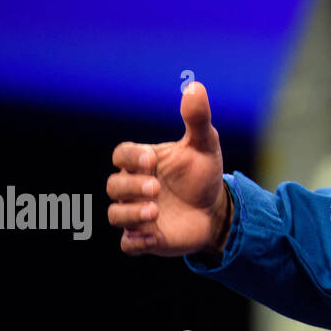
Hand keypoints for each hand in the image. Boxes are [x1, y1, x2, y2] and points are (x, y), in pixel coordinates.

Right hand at [107, 82, 230, 255]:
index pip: (121, 155)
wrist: (217, 209)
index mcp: (144, 161)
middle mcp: (135, 187)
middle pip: (113, 186)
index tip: (150, 160)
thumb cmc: (203, 172)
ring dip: (131, 215)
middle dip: (131, 187)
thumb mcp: (205, 144)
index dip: (130, 158)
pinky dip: (136, 241)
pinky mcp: (145, 239)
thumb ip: (197, 118)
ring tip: (155, 212)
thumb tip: (195, 85)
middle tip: (156, 188)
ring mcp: (137, 214)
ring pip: (115, 215)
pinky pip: (128, 244)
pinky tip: (153, 236)